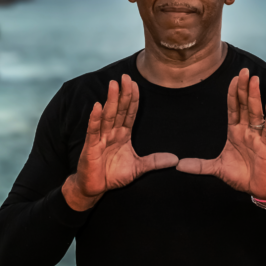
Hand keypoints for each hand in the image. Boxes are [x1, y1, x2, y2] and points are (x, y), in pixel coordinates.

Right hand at [62, 75, 177, 210]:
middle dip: (123, 94)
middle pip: (119, 110)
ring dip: (111, 100)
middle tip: (125, 76)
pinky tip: (97, 106)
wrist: (95, 189)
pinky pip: (93, 131)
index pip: (129, 113)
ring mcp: (100, 138)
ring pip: (107, 116)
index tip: (136, 84)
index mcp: (123, 135)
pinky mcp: (90, 147)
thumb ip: (155, 162)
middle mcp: (111, 133)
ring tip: (113, 85)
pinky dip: (95, 119)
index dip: (133, 99)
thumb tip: (175, 160)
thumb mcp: (139, 168)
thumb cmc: (113, 176)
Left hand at [176, 68, 265, 200]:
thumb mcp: (216, 168)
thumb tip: (178, 165)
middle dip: (244, 88)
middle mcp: (247, 131)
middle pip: (245, 105)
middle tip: (244, 71)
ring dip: (256, 97)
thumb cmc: (240, 176)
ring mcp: (258, 137)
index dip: (233, 94)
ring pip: (257, 112)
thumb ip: (198, 165)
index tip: (233, 79)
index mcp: (235, 132)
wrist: (256, 189)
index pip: (234, 108)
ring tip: (255, 80)